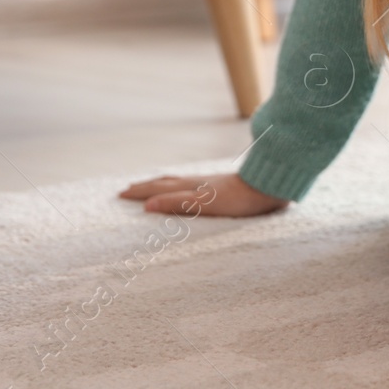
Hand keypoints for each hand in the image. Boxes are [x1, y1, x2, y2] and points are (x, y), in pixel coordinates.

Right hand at [118, 172, 291, 216]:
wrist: (267, 186)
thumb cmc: (238, 198)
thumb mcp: (205, 204)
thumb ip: (177, 204)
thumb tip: (146, 206)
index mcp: (190, 188)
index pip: (159, 189)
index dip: (140, 192)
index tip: (120, 194)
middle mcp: (196, 183)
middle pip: (165, 183)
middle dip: (145, 187)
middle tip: (127, 189)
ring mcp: (208, 184)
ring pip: (177, 182)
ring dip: (160, 185)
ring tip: (151, 186)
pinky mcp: (219, 188)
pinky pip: (190, 186)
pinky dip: (178, 188)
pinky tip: (187, 190)